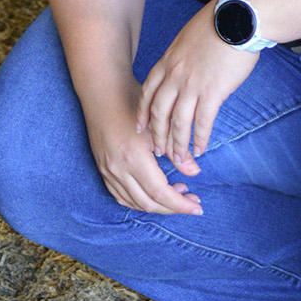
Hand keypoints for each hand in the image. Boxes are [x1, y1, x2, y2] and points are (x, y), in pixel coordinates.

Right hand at [86, 98, 203, 215]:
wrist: (102, 92)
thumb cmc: (132, 103)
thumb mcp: (158, 125)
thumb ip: (177, 151)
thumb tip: (194, 172)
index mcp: (133, 158)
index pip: (160, 192)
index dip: (180, 204)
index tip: (197, 207)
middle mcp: (118, 169)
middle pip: (148, 203)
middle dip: (173, 207)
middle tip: (192, 201)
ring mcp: (108, 171)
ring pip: (135, 203)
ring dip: (157, 205)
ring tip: (177, 193)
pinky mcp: (103, 170)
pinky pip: (121, 196)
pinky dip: (139, 202)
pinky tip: (154, 194)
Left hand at [136, 3, 258, 169]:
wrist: (237, 17)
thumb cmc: (218, 22)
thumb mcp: (188, 37)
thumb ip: (182, 57)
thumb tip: (185, 67)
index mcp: (168, 61)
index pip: (148, 92)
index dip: (143, 112)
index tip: (141, 126)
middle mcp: (175, 75)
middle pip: (159, 112)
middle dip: (157, 134)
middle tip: (158, 151)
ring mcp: (192, 85)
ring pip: (178, 122)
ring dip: (177, 144)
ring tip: (179, 159)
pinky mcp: (213, 92)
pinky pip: (202, 122)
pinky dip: (199, 139)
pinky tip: (200, 149)